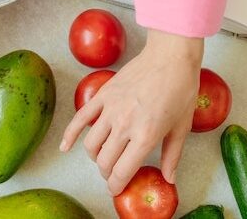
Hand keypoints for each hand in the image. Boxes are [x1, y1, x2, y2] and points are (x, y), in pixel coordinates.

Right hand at [60, 29, 202, 195]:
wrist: (170, 56)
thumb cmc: (180, 89)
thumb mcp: (181, 127)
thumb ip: (172, 155)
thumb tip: (169, 178)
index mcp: (145, 136)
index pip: (121, 172)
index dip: (116, 186)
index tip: (117, 189)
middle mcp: (124, 125)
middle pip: (104, 162)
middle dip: (107, 173)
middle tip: (114, 173)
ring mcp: (110, 109)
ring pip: (91, 145)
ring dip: (95, 157)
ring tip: (104, 157)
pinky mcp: (102, 96)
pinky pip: (80, 119)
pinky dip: (69, 135)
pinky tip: (65, 147)